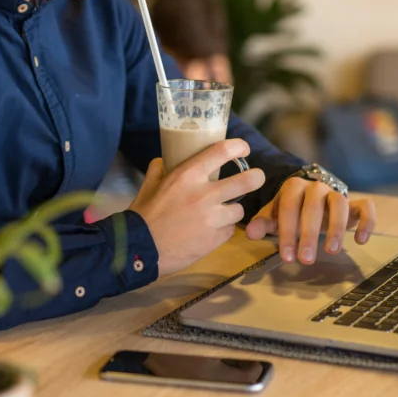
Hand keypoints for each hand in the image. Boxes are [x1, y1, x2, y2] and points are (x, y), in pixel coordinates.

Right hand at [129, 139, 265, 275]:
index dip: (238, 147)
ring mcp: (212, 218)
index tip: (243, 148)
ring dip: (232, 210)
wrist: (140, 249)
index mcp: (187, 175)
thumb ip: (159, 170)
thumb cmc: (144, 215)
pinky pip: (229, 230)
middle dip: (256, 178)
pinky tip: (210, 231)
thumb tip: (163, 160)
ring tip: (221, 213)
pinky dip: (223, 229)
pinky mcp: (214, 239)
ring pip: (239, 209)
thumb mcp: (149, 186)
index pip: (222, 151)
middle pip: (247, 181)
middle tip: (256, 178)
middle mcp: (204, 194)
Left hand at [244, 177, 375, 264]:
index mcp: (293, 187)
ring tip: (331, 252)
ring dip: (337, 228)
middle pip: (313, 207)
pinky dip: (367, 221)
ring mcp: (336, 194)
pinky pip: (366, 207)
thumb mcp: (273, 217)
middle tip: (306, 260)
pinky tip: (360, 240)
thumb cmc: (289, 212)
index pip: (288, 208)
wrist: (308, 200)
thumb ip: (262, 223)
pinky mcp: (355, 203)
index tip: (287, 257)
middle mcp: (316, 186)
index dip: (287, 233)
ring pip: (340, 204)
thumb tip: (251, 233)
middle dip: (309, 235)